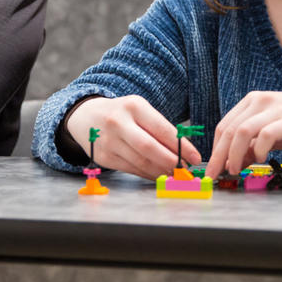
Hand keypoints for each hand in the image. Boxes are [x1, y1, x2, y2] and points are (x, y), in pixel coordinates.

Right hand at [65, 95, 201, 180]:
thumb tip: (183, 151)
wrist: (86, 117)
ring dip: (161, 171)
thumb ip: (159, 128)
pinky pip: (131, 169)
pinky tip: (158, 175)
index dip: (181, 146)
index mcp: (133, 106)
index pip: (162, 129)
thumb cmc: (122, 113)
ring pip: (141, 162)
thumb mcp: (140, 110)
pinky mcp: (104, 157)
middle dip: (171, 161)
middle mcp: (118, 123)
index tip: (195, 157)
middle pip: (149, 148)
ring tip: (175, 173)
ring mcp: (109, 141)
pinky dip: (148, 174)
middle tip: (185, 170)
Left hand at [204, 90, 281, 177]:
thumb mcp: (273, 133)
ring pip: (242, 132)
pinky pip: (265, 135)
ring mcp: (274, 108)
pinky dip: (258, 150)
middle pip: (229, 129)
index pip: (224, 125)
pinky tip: (261, 159)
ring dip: (234, 154)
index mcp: (252, 101)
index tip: (212, 168)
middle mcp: (260, 101)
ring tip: (235, 169)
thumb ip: (253, 145)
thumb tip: (234, 163)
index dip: (215, 148)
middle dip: (218, 155)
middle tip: (215, 174)